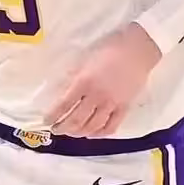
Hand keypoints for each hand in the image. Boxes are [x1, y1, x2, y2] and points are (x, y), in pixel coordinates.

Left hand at [45, 23, 160, 136]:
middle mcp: (96, 96)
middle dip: (63, 128)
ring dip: (79, 133)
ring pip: (92, 126)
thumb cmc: (109, 50)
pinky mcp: (124, 108)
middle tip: (56, 130)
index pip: (64, 104)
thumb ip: (74, 77)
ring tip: (72, 133)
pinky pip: (111, 127)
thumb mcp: (85, 60)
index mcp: (84, 82)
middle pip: (76, 119)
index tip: (46, 121)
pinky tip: (92, 134)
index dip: (53, 115)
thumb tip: (62, 91)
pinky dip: (99, 134)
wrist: (137, 50)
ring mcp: (111, 104)